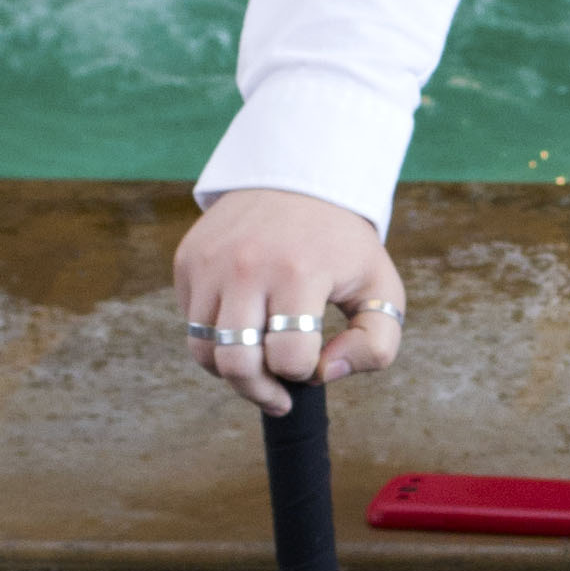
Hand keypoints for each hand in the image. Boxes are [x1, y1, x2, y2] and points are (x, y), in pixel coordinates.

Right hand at [173, 190, 404, 413]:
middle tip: (280, 393)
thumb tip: (323, 375)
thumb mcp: (381, 288)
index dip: (305, 373)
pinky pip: (192, 322)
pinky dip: (216, 336)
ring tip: (260, 362)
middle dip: (260, 391)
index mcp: (299, 272)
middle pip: (235, 364)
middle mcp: (246, 266)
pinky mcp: (188, 260)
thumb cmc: (343, 244)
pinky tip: (245, 323)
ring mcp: (210, 262)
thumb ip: (374, 346)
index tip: (315, 361)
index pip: (290, 359)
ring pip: (204, 350)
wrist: (298, 177)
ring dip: (233, 369)